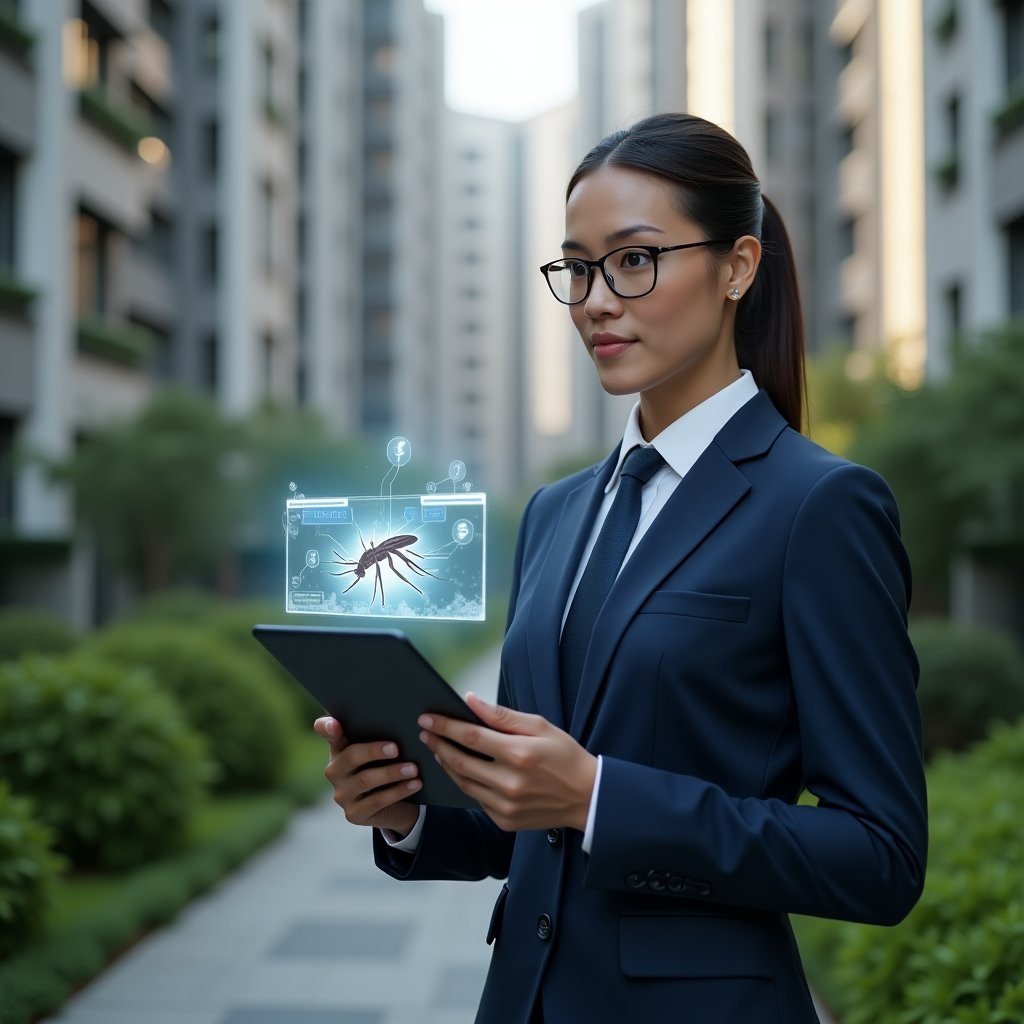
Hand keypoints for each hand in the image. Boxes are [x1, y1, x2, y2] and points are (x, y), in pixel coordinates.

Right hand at [314, 717, 420, 836]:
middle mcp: (335, 770)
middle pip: (351, 756)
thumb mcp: (381, 751)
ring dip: (391, 773)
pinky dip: (398, 791)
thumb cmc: (386, 766)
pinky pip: (376, 801)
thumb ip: (382, 735)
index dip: (327, 727)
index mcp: (339, 747)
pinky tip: (414, 784)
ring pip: (365, 780)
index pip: (328, 733)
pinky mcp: (353, 814)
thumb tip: (401, 724)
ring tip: (413, 769)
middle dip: (374, 751)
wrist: (394, 804)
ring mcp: (341, 794)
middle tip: (396, 748)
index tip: (335, 725)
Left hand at [418, 693, 597, 832]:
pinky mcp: (505, 821)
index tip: (427, 718)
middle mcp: (510, 782)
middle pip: (460, 762)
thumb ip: (502, 716)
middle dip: (439, 745)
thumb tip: (470, 701)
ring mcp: (506, 806)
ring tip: (439, 750)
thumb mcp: (540, 726)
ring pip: (464, 783)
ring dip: (447, 765)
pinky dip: (466, 783)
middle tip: (426, 733)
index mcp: (519, 754)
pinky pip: (476, 800)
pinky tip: (461, 770)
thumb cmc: (565, 755)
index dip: (445, 727)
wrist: (587, 797)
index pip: (471, 737)